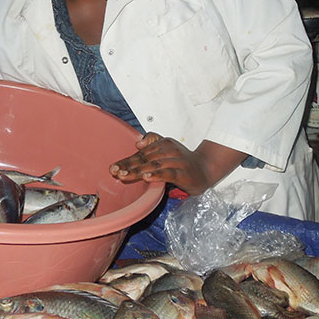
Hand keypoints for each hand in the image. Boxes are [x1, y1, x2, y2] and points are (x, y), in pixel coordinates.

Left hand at [110, 133, 246, 195]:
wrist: (206, 168)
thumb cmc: (183, 160)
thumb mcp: (168, 147)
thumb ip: (153, 141)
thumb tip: (138, 142)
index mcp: (163, 144)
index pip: (141, 153)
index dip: (126, 160)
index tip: (113, 167)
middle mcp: (169, 150)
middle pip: (145, 158)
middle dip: (128, 166)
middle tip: (114, 172)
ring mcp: (176, 161)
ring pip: (154, 165)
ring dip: (138, 170)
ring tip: (124, 175)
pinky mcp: (183, 173)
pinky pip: (168, 173)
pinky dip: (156, 175)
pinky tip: (146, 177)